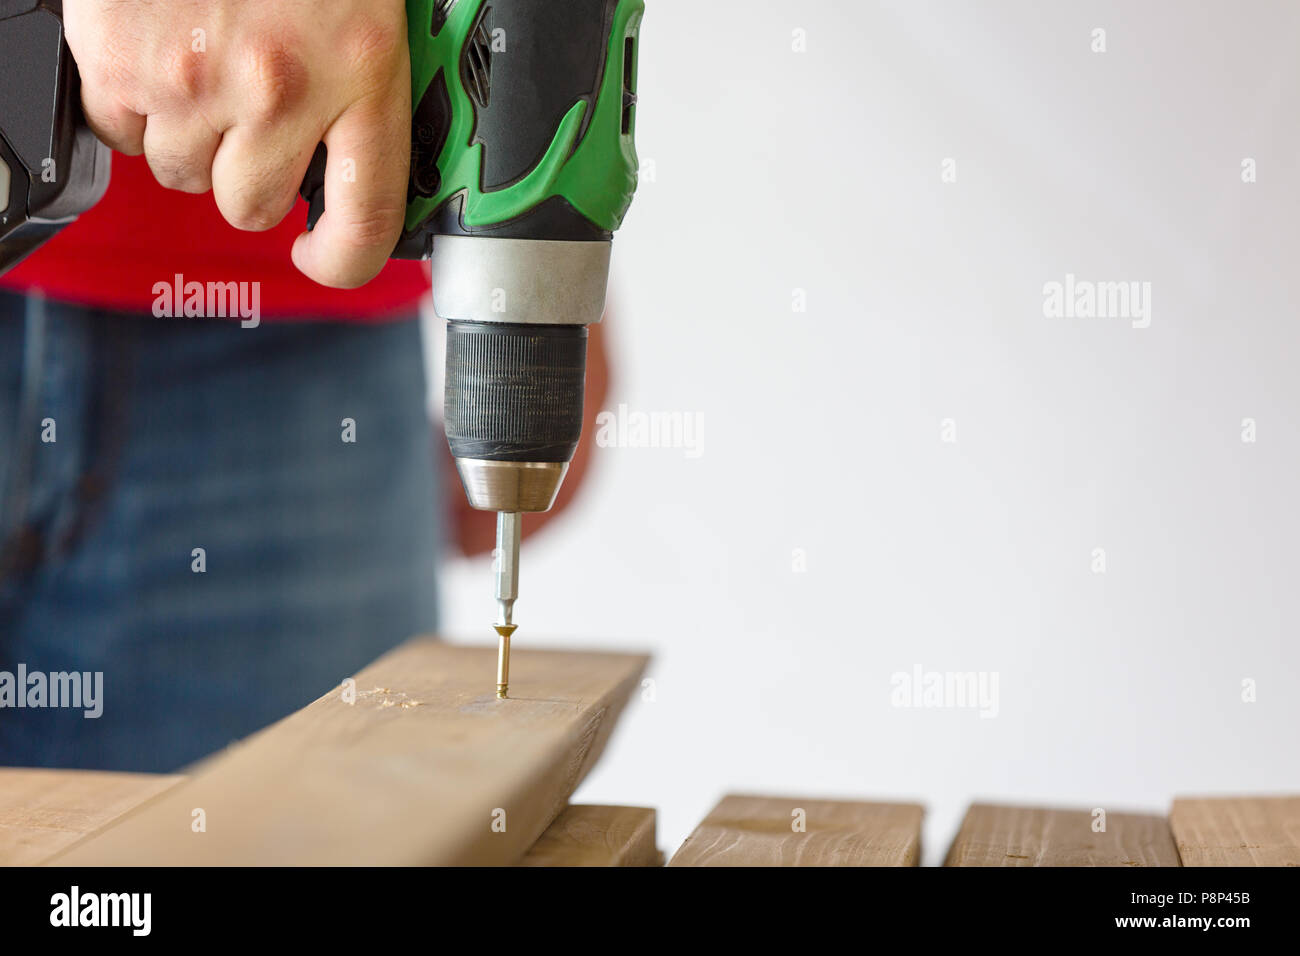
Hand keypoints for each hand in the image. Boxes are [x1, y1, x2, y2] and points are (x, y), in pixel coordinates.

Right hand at [65, 0, 410, 287]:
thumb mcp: (361, 14)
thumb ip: (359, 91)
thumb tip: (348, 168)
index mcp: (363, 70)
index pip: (366, 219)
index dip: (342, 260)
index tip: (323, 255)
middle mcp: (282, 86)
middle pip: (251, 206)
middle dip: (249, 175)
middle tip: (250, 120)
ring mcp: (196, 78)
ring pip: (183, 175)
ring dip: (192, 138)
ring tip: (204, 68)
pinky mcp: (120, 58)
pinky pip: (120, 133)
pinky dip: (134, 106)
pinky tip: (159, 56)